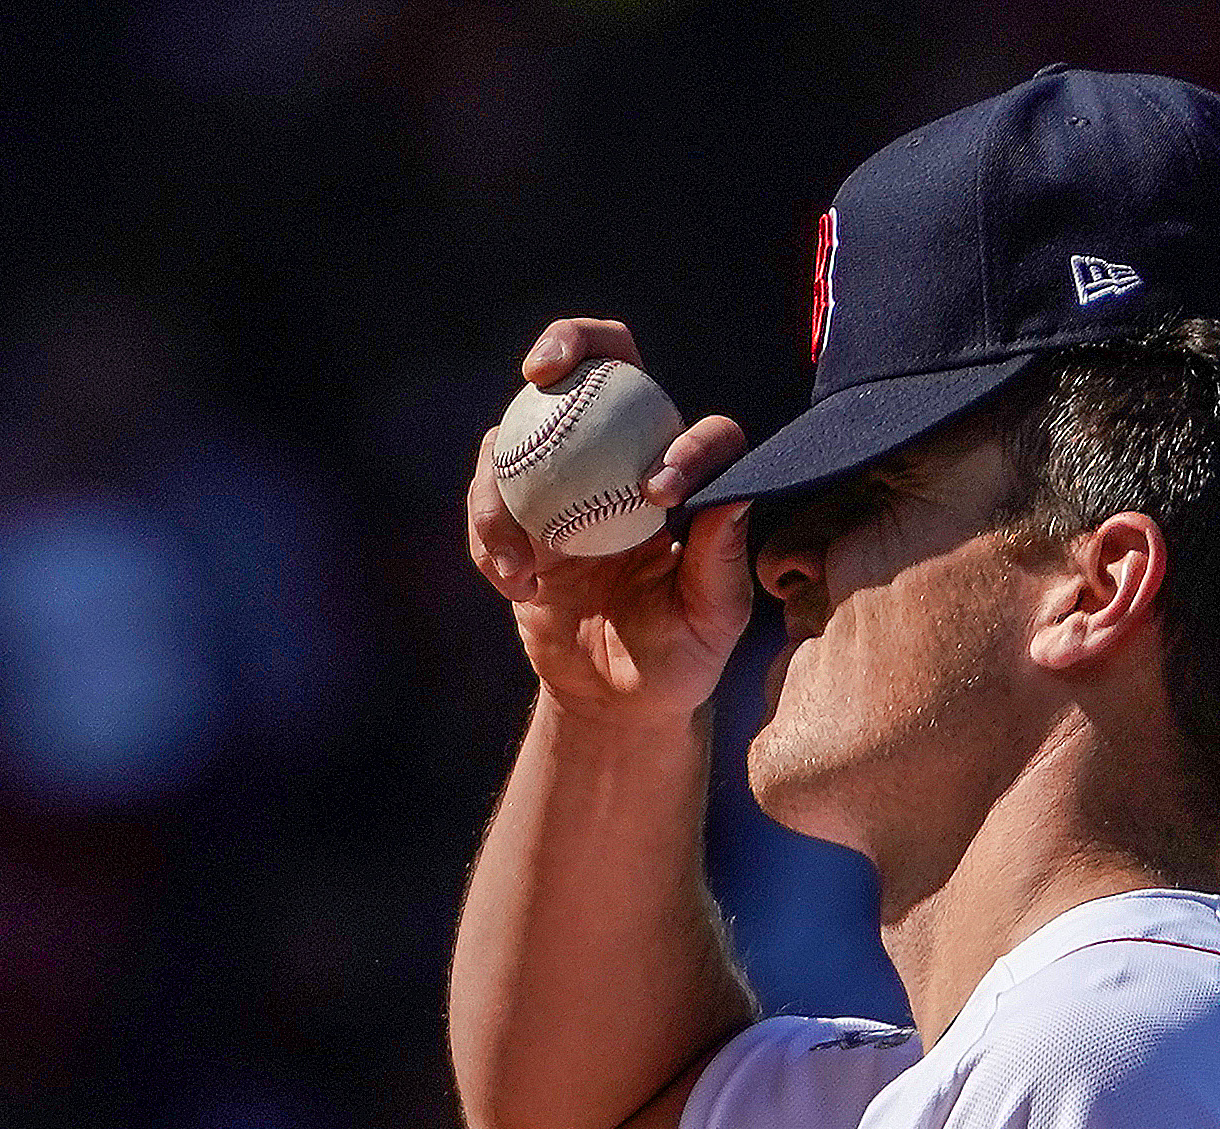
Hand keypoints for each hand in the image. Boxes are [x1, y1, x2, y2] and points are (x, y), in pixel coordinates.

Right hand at [468, 319, 755, 721]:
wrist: (617, 697)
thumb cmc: (680, 656)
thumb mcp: (712, 619)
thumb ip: (721, 560)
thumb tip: (732, 495)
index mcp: (684, 476)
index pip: (696, 430)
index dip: (686, 443)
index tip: (657, 494)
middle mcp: (623, 456)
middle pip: (600, 365)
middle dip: (570, 341)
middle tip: (543, 368)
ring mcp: (563, 477)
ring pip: (520, 432)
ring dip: (501, 485)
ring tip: (520, 560)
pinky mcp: (516, 512)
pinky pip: (487, 500)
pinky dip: (488, 538)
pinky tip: (516, 585)